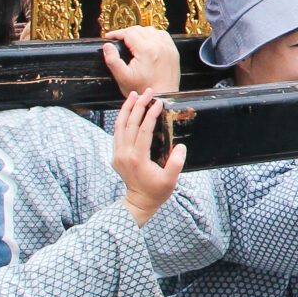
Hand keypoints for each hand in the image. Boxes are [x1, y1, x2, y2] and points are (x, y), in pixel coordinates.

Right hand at [103, 26, 180, 95]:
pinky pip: (163, 36)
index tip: (109, 37)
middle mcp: (159, 45)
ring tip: (132, 41)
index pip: (129, 33)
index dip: (117, 33)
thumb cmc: (143, 89)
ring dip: (140, 33)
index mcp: (146, 50)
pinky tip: (148, 42)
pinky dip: (154, 35)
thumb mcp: (122, 77)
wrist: (163, 97)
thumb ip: (112, 60)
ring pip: (152, 30)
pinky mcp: (173, 51)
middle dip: (127, 33)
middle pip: (140, 30)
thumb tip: (107, 45)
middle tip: (119, 40)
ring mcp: (168, 47)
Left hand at [111, 92, 187, 223]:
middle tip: (148, 92)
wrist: (138, 203)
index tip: (159, 103)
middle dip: (138, 105)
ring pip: (119, 125)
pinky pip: (117, 132)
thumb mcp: (170, 180)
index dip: (151, 115)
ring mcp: (118, 154)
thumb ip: (176, 163)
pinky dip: (122, 119)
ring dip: (126, 109)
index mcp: (137, 158)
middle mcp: (124, 154)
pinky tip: (128, 110)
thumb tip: (181, 147)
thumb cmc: (157, 192)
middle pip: (129, 123)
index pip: (143, 130)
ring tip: (134, 95)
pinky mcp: (116, 155)